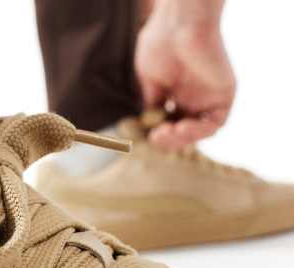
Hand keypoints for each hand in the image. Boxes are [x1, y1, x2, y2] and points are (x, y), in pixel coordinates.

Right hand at [135, 0, 235, 149]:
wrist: (180, 22)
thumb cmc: (161, 41)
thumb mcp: (149, 79)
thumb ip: (151, 103)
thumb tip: (147, 126)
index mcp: (175, 95)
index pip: (168, 126)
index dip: (158, 136)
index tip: (148, 135)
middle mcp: (192, 98)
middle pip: (183, 134)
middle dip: (169, 141)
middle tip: (157, 137)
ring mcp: (208, 98)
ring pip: (199, 133)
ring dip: (183, 139)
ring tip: (169, 132)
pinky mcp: (223, 95)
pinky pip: (215, 124)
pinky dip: (199, 131)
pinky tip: (183, 126)